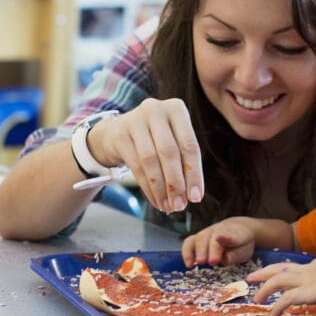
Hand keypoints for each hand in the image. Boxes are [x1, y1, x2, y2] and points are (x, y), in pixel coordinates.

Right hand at [87, 98, 203, 212]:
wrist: (118, 132)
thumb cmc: (155, 138)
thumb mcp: (173, 140)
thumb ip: (184, 161)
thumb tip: (192, 195)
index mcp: (176, 109)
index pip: (189, 144)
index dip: (194, 173)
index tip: (196, 197)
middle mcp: (156, 110)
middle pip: (169, 152)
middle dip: (176, 183)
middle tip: (180, 205)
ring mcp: (135, 120)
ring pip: (151, 160)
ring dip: (161, 188)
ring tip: (168, 206)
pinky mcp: (120, 134)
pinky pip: (136, 166)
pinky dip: (148, 187)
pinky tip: (155, 200)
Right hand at [181, 219, 256, 267]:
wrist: (237, 229)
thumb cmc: (241, 243)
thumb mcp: (244, 250)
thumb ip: (235, 255)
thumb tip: (224, 259)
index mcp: (233, 232)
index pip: (228, 236)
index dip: (224, 240)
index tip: (218, 248)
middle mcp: (217, 230)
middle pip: (209, 237)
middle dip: (207, 250)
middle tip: (209, 262)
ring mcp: (206, 232)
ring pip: (197, 238)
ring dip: (194, 252)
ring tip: (192, 264)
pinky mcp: (197, 238)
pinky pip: (189, 242)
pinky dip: (186, 253)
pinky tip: (189, 264)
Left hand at [248, 253, 315, 315]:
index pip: (293, 269)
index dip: (281, 272)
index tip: (271, 276)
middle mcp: (308, 271)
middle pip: (280, 268)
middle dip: (263, 272)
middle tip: (251, 277)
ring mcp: (307, 279)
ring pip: (278, 280)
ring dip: (264, 288)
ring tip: (255, 298)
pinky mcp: (309, 291)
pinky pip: (287, 298)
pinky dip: (278, 306)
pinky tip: (273, 314)